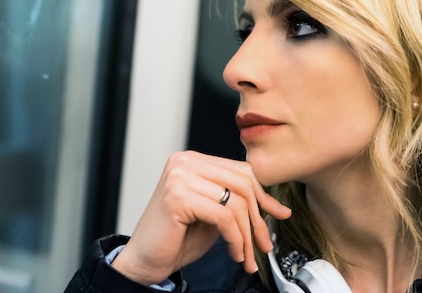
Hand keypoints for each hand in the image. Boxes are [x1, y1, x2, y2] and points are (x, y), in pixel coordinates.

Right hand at [111, 150, 291, 284]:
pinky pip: (224, 217)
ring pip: (236, 202)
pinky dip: (236, 239)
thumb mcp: (214, 215)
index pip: (241, 171)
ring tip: (246, 256)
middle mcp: (184, 162)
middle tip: (264, 245)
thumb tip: (276, 206)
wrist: (144, 261)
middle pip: (242, 184)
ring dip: (247, 235)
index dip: (263, 196)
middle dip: (259, 219)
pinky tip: (233, 252)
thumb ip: (237, 202)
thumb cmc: (176, 238)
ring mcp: (179, 176)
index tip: (278, 215)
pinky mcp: (177, 196)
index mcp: (193, 160)